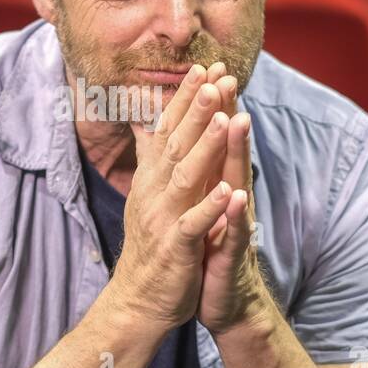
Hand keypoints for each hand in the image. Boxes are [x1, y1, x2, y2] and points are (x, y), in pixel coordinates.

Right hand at [114, 65, 231, 329]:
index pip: (168, 130)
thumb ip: (152, 157)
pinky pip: (194, 224)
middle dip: (197, 110)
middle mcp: (154, 193)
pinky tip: (228, 190)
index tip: (203, 66)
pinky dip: (211, 207)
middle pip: (177, 144)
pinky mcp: (176, 248)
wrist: (139, 301)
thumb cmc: (152, 246)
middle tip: (216, 76)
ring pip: (186, 177)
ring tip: (224, 119)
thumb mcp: (149, 194)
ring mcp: (164, 219)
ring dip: (206, 148)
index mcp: (152, 179)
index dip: (185, 99)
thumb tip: (145, 121)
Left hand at [195, 65, 273, 336]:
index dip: (210, 107)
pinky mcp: (231, 253)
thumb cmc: (208, 251)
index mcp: (215, 186)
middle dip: (227, 114)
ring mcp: (234, 223)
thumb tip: (181, 141)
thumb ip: (193, 173)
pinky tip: (236, 195)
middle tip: (227, 77)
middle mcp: (229, 197)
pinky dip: (234, 213)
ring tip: (239, 121)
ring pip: (236, 181)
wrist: (226, 302)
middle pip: (229, 150)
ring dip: (237, 152)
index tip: (206, 68)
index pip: (213, 140)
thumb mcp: (196, 207)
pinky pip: (235, 230)